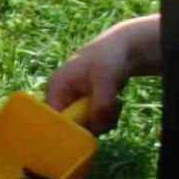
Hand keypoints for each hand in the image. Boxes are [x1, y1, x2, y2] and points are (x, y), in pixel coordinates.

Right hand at [43, 13, 161, 133]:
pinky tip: (116, 103)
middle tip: (111, 110)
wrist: (124, 49)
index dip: (70, 129)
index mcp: (55, 88)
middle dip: (93, 123)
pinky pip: (95, 124)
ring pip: (86, 127)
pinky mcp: (86, 108)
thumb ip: (100, 105)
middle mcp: (61, 99)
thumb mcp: (105, 79)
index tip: (90, 129)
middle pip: (71, 127)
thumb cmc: (109, 57)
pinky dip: (108, 118)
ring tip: (116, 103)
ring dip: (104, 120)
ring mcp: (74, 104)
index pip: (54, 119)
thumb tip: (96, 128)